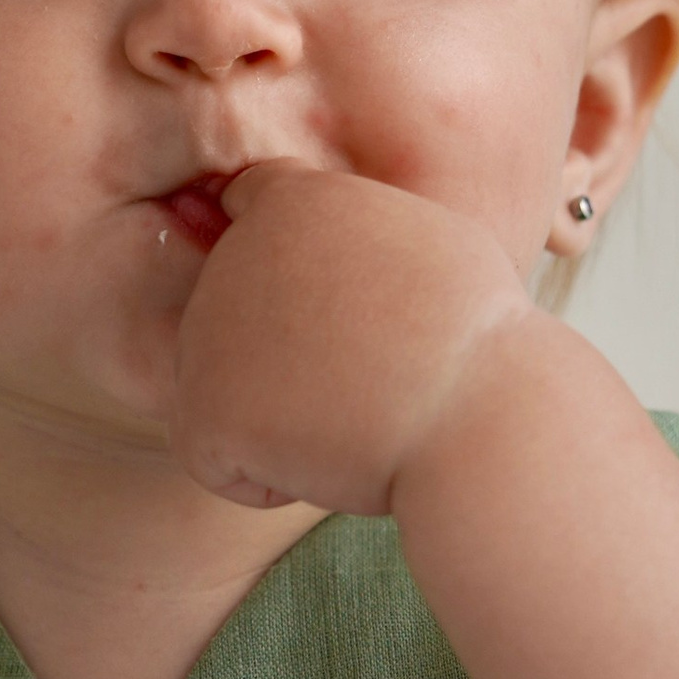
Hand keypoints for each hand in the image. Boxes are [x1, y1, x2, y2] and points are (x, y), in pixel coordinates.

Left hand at [169, 164, 531, 517]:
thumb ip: (351, 234)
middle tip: (370, 377)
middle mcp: (233, 254)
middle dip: (288, 358)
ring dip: (282, 418)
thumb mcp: (425, 241)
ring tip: (357, 414)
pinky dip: (267, 478)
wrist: (476, 414)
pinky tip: (329, 457)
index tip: (342, 313)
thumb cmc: (476, 342)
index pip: (250, 219)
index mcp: (290, 201)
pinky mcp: (202, 408)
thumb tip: (324, 254)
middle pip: (235, 318)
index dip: (289, 277)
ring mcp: (207, 330)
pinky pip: (215, 458)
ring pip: (226, 390)